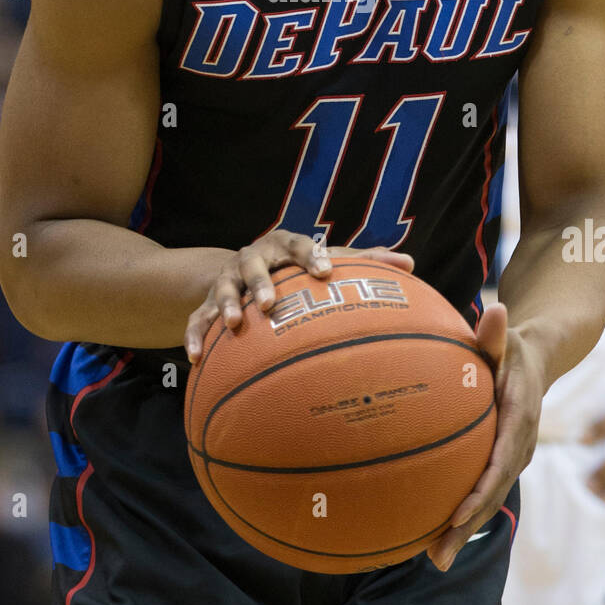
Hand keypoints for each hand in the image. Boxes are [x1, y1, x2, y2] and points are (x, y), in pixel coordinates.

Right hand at [184, 231, 413, 362]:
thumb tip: (410, 263)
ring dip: (227, 305)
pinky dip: (194, 336)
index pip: (298, 245)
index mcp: (283, 245)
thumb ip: (364, 262)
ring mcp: (227, 279)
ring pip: (223, 288)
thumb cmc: (297, 268)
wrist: (245, 268)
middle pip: (254, 264)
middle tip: (271, 303)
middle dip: (262, 282)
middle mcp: (253, 258)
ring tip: (234, 325)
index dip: (311, 256)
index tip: (326, 272)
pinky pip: (196, 318)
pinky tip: (196, 359)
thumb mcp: (324, 260)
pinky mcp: (207, 302)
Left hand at [426, 303, 543, 571]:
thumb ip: (495, 334)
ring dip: (464, 530)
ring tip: (433, 557)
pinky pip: (484, 490)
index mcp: (520, 420)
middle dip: (467, 527)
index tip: (457, 515)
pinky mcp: (503, 461)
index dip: (481, 491)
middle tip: (437, 556)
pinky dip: (463, 514)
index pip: (501, 462)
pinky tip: (433, 530)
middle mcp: (521, 446)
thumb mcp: (506, 339)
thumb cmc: (512, 346)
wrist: (539, 358)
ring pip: (489, 499)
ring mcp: (513, 457)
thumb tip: (498, 307)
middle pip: (494, 493)